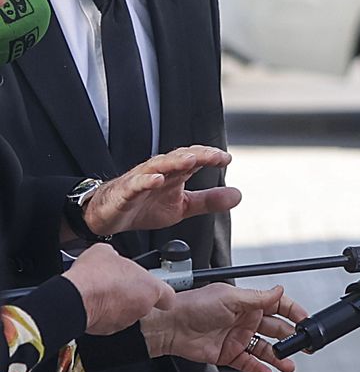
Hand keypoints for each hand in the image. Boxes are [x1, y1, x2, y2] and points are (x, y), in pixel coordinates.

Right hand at [63, 243, 174, 334]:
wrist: (73, 298)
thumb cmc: (94, 275)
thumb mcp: (106, 252)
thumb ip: (117, 257)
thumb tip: (111, 257)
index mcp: (150, 288)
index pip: (168, 297)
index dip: (161, 293)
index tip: (154, 289)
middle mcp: (142, 308)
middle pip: (144, 302)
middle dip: (132, 295)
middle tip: (117, 285)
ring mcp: (126, 321)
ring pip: (126, 312)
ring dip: (118, 305)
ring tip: (102, 293)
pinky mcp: (109, 330)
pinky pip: (109, 321)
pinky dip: (104, 314)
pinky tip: (93, 303)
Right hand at [82, 145, 240, 236]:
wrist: (109, 216)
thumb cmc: (144, 206)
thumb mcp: (183, 206)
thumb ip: (208, 201)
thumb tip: (238, 196)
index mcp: (174, 174)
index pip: (194, 159)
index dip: (210, 157)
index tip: (227, 158)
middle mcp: (158, 172)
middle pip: (179, 158)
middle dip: (197, 154)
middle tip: (215, 156)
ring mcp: (140, 180)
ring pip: (157, 165)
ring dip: (174, 161)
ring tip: (191, 160)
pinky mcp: (124, 193)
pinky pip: (135, 184)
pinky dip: (146, 180)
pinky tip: (157, 179)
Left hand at [141, 284, 307, 371]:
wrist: (170, 326)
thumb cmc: (194, 305)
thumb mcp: (231, 297)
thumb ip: (259, 297)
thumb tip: (280, 290)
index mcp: (247, 303)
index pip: (278, 306)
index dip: (293, 312)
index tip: (305, 320)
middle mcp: (245, 320)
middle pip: (275, 330)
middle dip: (291, 338)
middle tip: (304, 345)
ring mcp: (237, 338)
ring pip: (265, 349)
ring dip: (278, 357)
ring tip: (288, 364)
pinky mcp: (228, 354)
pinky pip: (248, 363)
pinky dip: (259, 368)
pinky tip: (268, 371)